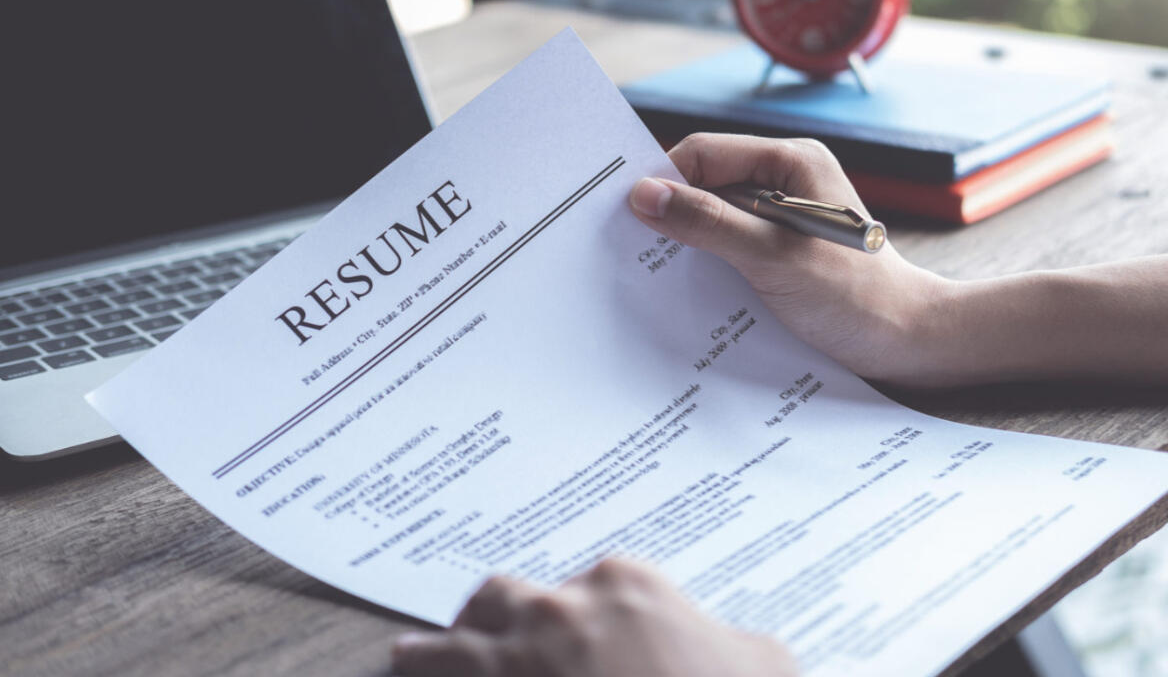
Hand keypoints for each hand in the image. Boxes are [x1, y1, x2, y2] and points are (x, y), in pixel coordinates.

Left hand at [390, 557, 796, 676]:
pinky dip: (422, 676)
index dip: (575, 612)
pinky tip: (409, 671)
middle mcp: (565, 611)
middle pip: (505, 598)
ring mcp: (520, 659)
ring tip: (412, 658)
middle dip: (497, 617)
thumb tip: (736, 647)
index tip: (571, 632)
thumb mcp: (763, 661)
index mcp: (628, 587)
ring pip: (458, 638)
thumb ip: (733, 639)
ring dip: (438, 650)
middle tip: (490, 636)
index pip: (586, 582)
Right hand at [629, 133, 950, 385]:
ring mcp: (783, 212)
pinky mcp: (779, 244)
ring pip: (713, 214)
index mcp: (792, 160)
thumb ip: (710, 223)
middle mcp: (786, 177)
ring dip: (691, 242)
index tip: (631, 220)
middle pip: (705, 181)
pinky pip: (728, 241)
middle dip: (674, 214)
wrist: (906, 343)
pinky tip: (698, 288)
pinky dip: (709, 261)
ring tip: (668, 275)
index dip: (665, 181)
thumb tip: (644, 195)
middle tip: (641, 251)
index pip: (704, 153)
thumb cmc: (854, 297)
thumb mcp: (773, 258)